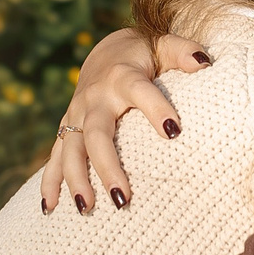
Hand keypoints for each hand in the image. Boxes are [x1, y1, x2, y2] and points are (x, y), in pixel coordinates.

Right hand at [38, 30, 209, 214]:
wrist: (107, 53)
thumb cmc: (144, 55)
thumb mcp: (164, 45)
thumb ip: (183, 52)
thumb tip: (203, 63)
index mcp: (123, 77)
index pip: (140, 91)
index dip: (156, 108)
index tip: (174, 132)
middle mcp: (95, 97)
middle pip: (96, 134)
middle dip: (106, 167)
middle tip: (122, 198)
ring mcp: (77, 114)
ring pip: (71, 150)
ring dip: (75, 180)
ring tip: (86, 209)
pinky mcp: (68, 128)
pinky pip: (55, 155)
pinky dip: (50, 181)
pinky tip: (50, 208)